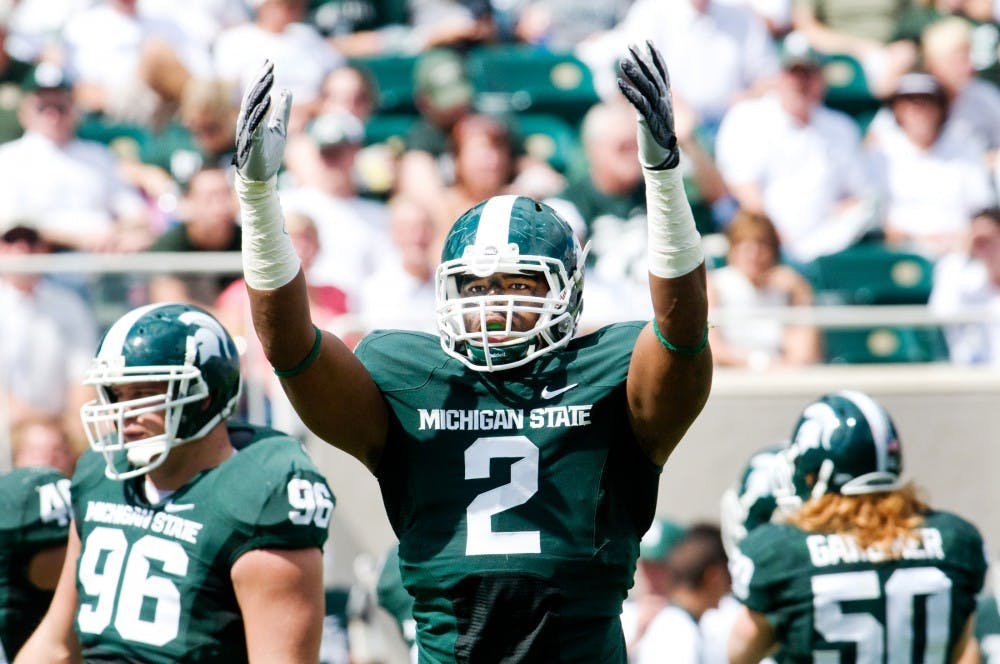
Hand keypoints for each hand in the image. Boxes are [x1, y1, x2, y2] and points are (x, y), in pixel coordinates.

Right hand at [233, 60, 291, 181]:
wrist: (260, 177)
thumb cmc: (268, 154)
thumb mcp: (280, 128)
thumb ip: (283, 110)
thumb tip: (287, 91)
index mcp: (252, 116)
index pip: (255, 93)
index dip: (261, 77)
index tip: (269, 63)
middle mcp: (246, 121)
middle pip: (252, 95)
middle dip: (260, 79)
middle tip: (269, 64)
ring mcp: (247, 130)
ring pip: (252, 106)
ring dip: (260, 91)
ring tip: (269, 77)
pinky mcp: (252, 142)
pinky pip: (254, 124)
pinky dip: (260, 111)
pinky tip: (267, 99)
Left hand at [617, 41, 678, 169]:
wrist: (663, 160)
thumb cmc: (656, 138)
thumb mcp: (655, 115)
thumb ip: (651, 100)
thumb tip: (645, 88)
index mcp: (667, 99)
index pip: (663, 73)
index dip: (656, 57)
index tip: (648, 42)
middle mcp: (665, 102)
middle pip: (654, 76)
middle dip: (643, 60)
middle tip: (631, 46)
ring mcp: (658, 111)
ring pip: (647, 87)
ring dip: (635, 73)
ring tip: (623, 61)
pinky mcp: (649, 122)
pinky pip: (639, 103)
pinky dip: (630, 92)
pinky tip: (619, 83)